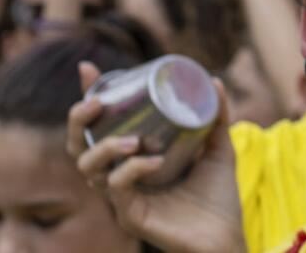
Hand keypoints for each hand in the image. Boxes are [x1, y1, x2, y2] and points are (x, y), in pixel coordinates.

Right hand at [68, 63, 244, 252]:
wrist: (227, 237)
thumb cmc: (217, 197)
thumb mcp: (218, 148)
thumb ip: (216, 117)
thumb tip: (213, 81)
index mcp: (131, 160)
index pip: (99, 127)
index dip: (88, 99)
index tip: (88, 70)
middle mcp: (119, 179)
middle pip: (78, 148)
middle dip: (79, 122)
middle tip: (97, 103)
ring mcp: (121, 199)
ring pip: (88, 169)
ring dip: (105, 146)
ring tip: (132, 138)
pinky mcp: (129, 217)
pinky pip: (118, 190)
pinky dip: (132, 170)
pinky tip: (154, 161)